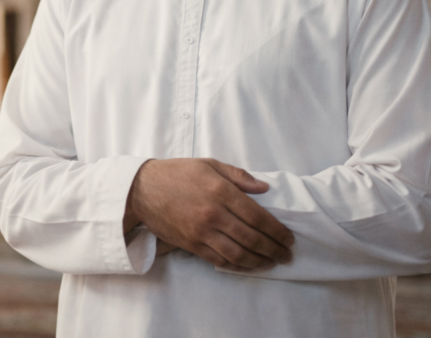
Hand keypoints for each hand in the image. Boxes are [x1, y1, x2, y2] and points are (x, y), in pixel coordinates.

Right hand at [127, 158, 294, 271]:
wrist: (142, 189)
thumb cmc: (177, 173)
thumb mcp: (209, 164)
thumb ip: (238, 176)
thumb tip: (264, 187)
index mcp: (221, 191)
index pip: (258, 216)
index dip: (277, 230)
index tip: (288, 238)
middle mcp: (213, 214)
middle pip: (252, 239)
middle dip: (274, 250)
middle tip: (286, 255)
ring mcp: (202, 232)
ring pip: (237, 254)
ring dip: (259, 262)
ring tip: (271, 263)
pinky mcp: (191, 245)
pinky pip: (218, 260)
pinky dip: (236, 266)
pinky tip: (247, 265)